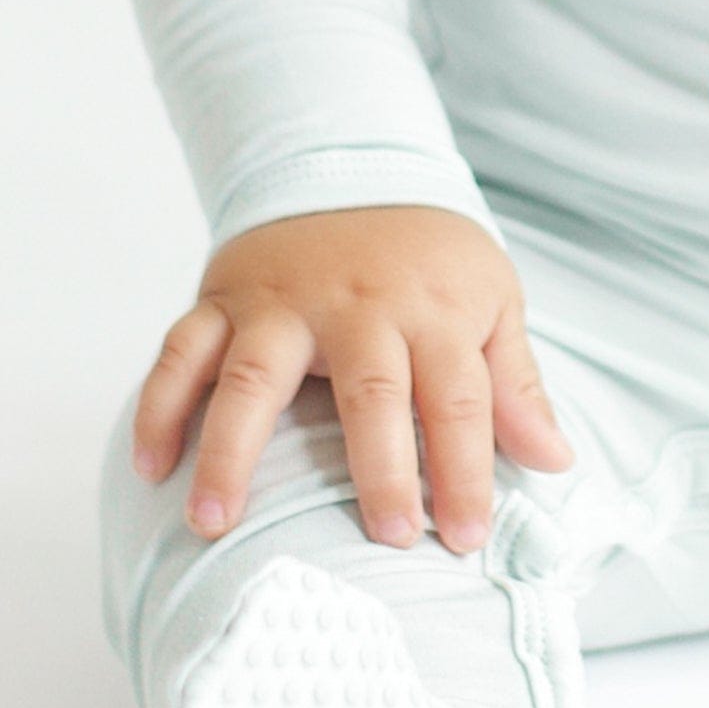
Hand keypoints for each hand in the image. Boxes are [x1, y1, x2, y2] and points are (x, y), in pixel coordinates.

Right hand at [130, 205, 574, 554]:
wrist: (351, 167)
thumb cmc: (430, 259)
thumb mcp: (492, 301)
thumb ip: (516, 385)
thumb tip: (556, 461)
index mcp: (433, 310)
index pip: (458, 400)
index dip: (466, 470)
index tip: (465, 537)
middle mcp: (358, 305)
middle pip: (369, 392)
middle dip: (380, 469)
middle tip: (386, 540)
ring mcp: (283, 301)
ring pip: (253, 376)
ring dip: (231, 451)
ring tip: (214, 524)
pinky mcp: (224, 297)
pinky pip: (181, 352)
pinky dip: (158, 406)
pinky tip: (152, 468)